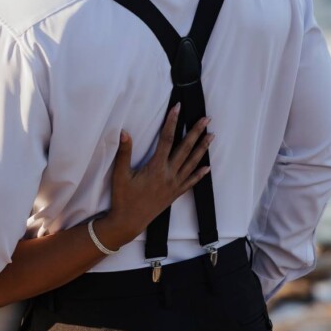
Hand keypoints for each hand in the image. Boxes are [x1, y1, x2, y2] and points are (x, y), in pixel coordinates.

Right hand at [95, 105, 212, 251]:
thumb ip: (124, 153)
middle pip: (185, 149)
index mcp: (156, 167)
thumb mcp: (119, 174)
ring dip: (202, 148)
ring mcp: (174, 185)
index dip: (172, 122)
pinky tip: (207, 167)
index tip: (177, 108)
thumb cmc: (123, 198)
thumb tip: (124, 132)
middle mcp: (169, 175)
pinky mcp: (175, 194)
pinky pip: (190, 182)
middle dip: (196, 132)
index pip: (166, 139)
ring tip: (211, 136)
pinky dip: (199, 173)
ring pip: (192, 163)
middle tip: (206, 119)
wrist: (128, 222)